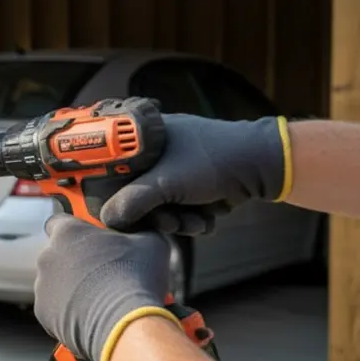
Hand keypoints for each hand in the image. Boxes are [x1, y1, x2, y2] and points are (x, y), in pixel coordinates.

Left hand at [34, 215, 181, 360]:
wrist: (125, 323)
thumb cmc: (136, 278)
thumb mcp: (152, 243)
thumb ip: (141, 230)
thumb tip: (146, 231)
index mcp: (68, 233)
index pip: (58, 222)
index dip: (74, 230)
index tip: (89, 240)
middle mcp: (48, 256)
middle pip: (58, 255)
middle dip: (75, 263)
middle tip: (102, 274)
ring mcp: (42, 286)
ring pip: (54, 283)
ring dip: (71, 288)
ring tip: (99, 299)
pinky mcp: (44, 313)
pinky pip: (54, 309)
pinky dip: (68, 312)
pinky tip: (91, 315)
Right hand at [99, 113, 289, 234]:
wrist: (262, 167)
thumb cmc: (213, 160)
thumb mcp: (164, 184)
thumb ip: (131, 203)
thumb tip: (106, 219)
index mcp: (140, 138)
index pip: (105, 163)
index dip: (100, 185)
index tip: (98, 203)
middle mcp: (153, 154)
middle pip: (131, 194)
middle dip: (152, 215)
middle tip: (165, 221)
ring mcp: (173, 172)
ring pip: (155, 208)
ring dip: (174, 221)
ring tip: (191, 219)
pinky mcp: (190, 188)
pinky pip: (176, 211)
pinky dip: (189, 219)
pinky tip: (203, 217)